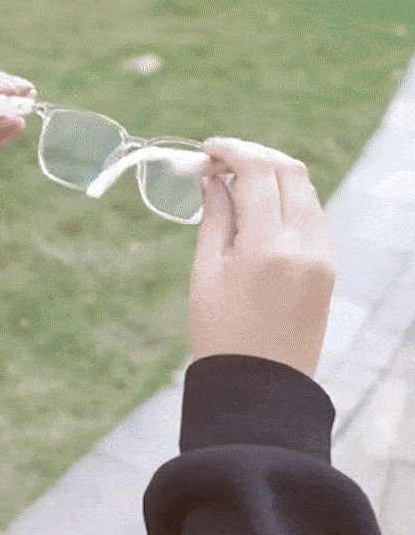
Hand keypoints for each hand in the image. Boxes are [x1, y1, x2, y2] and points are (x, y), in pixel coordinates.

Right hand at [189, 137, 336, 377]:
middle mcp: (304, 246)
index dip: (231, 150)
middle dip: (254, 155)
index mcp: (266, 248)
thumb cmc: (220, 332)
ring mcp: (323, 257)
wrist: (260, 386)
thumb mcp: (206, 271)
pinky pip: (313, 215)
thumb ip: (214, 217)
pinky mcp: (329, 268)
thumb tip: (214, 178)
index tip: (207, 148)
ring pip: (305, 190)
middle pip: (288, 171)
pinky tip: (259, 208)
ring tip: (236, 182)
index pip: (258, 171)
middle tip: (220, 160)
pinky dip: (287, 200)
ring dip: (273, 175)